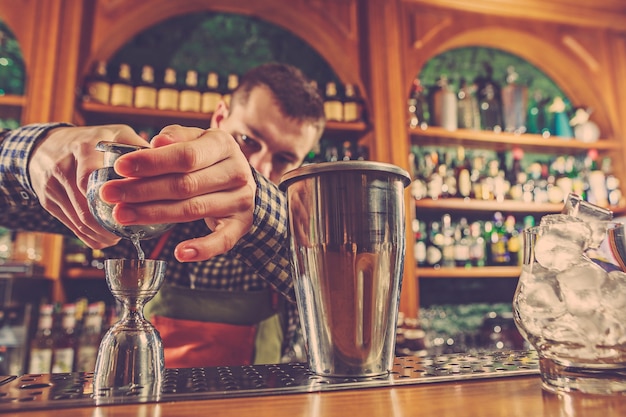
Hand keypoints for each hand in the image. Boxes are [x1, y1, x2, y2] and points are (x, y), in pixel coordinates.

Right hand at [29, 124, 146, 248]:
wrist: (47, 144)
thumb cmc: (92, 140)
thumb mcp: (116, 133)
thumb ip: (139, 146)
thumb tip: (169, 163)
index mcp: (82, 149)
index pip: (93, 180)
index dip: (114, 201)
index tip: (133, 210)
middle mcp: (63, 167)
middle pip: (86, 208)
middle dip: (110, 225)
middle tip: (130, 230)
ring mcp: (51, 186)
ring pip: (78, 221)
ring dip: (101, 234)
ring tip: (119, 237)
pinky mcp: (47, 202)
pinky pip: (70, 226)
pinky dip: (89, 236)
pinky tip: (105, 238)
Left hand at [99, 125, 255, 261]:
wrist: (242, 181)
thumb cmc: (209, 158)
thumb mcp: (195, 140)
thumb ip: (175, 138)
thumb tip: (155, 143)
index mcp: (223, 145)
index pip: (185, 156)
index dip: (151, 162)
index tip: (120, 167)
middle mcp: (236, 172)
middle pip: (185, 185)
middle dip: (142, 190)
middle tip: (110, 194)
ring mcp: (240, 200)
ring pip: (193, 210)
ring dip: (154, 215)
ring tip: (122, 215)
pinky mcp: (241, 225)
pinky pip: (222, 241)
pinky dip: (202, 249)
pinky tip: (179, 253)